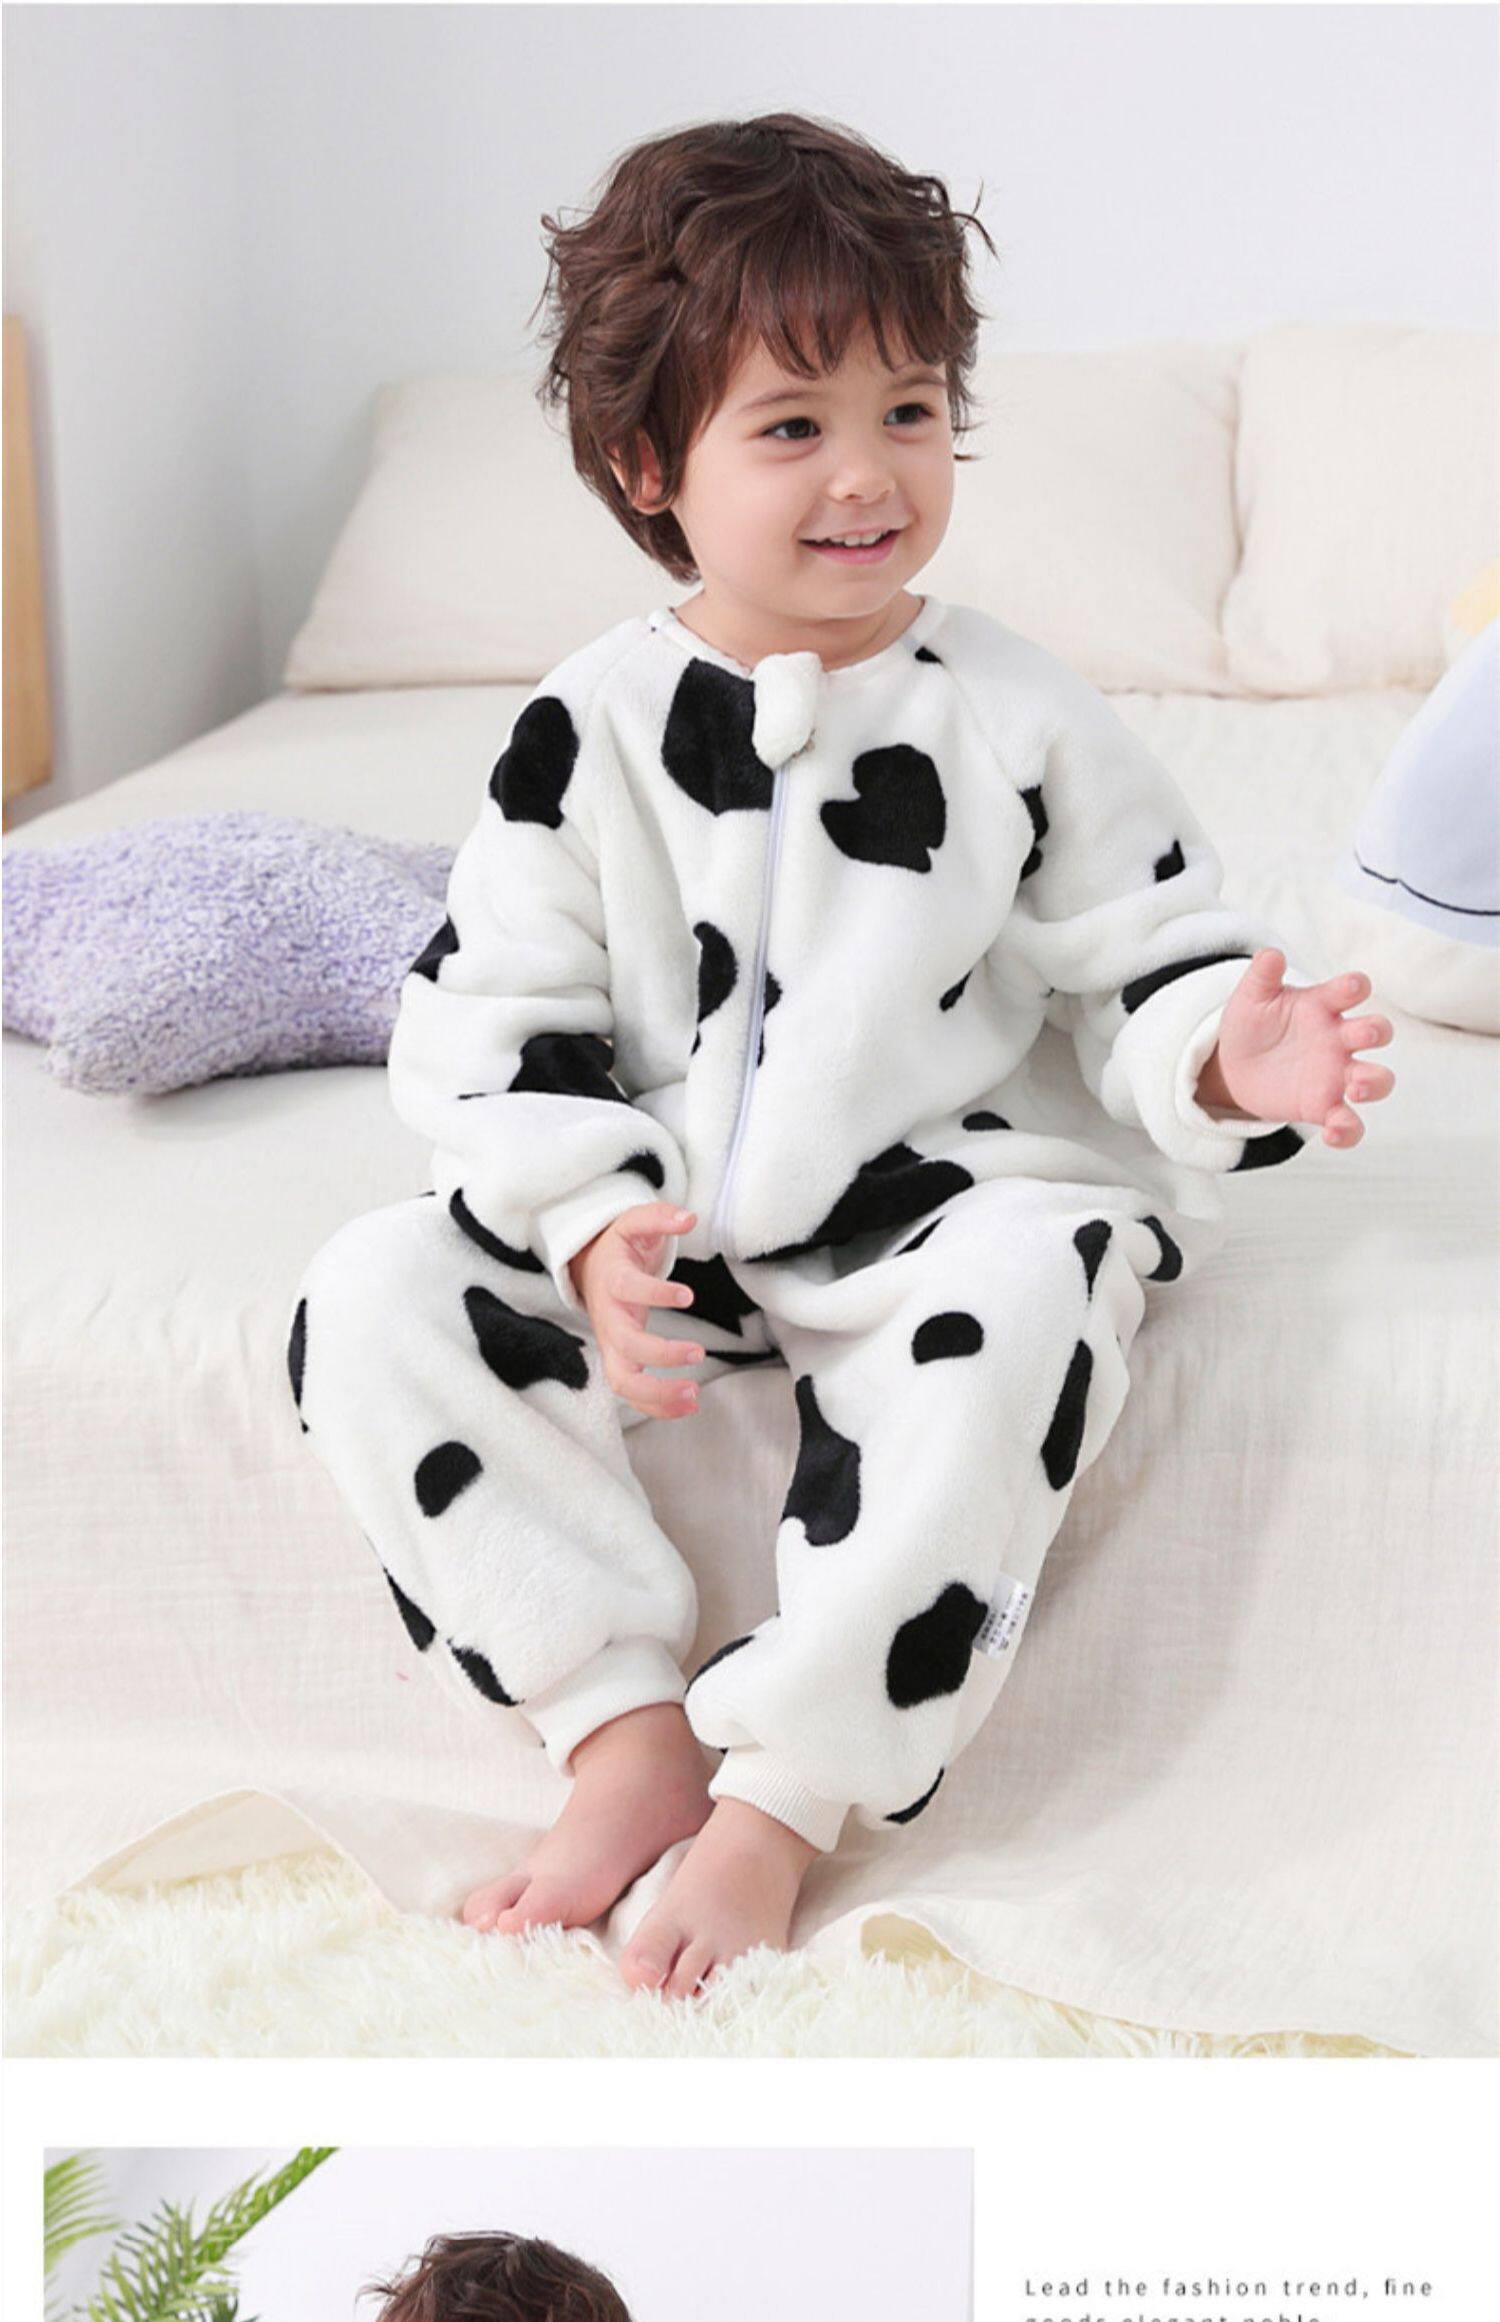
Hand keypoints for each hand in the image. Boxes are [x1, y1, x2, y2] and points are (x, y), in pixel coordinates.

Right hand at [570, 1203, 702, 1417]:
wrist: (590, 1271)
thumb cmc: (619, 1249)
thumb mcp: (633, 1223)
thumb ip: (658, 1217)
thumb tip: (688, 1217)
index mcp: (612, 1281)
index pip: (627, 1289)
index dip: (654, 1293)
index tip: (687, 1295)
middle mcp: (608, 1318)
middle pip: (624, 1345)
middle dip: (659, 1354)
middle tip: (697, 1352)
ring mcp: (611, 1345)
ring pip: (623, 1381)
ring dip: (656, 1394)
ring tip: (694, 1394)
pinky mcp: (619, 1362)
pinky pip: (633, 1394)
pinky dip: (658, 1406)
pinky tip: (689, 1405)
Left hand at [1213, 950, 1395, 1147]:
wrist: (1234, 1065)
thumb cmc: (1251, 1024)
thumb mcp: (1251, 998)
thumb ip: (1261, 976)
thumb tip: (1270, 954)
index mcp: (1323, 1005)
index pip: (1351, 990)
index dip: (1355, 987)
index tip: (1351, 989)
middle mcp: (1339, 1039)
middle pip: (1377, 1031)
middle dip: (1379, 1031)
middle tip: (1365, 1035)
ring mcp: (1336, 1074)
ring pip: (1377, 1080)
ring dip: (1375, 1083)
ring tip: (1355, 1088)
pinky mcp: (1323, 1107)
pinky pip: (1349, 1123)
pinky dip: (1348, 1131)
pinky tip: (1332, 1133)